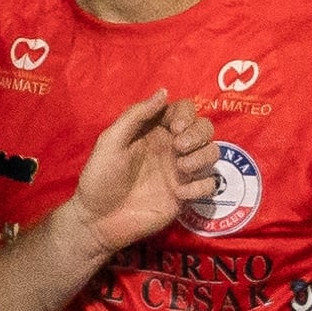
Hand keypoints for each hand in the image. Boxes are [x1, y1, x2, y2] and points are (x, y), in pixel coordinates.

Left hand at [63, 91, 217, 260]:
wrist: (99, 220)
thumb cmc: (100, 177)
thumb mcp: (111, 141)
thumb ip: (136, 115)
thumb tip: (164, 91)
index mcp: (154, 130)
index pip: (184, 109)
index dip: (186, 114)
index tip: (175, 127)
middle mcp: (171, 147)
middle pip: (204, 128)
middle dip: (198, 134)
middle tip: (179, 147)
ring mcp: (181, 171)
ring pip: (213, 153)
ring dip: (203, 156)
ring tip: (181, 168)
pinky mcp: (186, 195)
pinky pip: (210, 183)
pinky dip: (201, 186)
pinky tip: (179, 193)